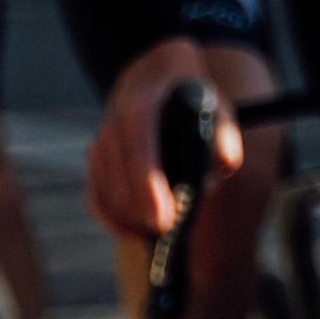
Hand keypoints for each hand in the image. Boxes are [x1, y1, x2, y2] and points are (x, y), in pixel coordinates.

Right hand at [86, 40, 245, 238]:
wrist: (160, 85)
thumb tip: (225, 163)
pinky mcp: (94, 164)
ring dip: (131, 219)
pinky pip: (96, 202)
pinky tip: (138, 233)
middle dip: (143, 212)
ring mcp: (99, 145)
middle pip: (121, 182)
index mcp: (143, 109)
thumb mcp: (216, 111)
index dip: (150, 188)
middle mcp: (113, 126)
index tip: (166, 220)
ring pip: (107, 196)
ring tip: (161, 233)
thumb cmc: (194, 105)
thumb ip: (225, 136)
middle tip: (170, 232)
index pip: (141, 151)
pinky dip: (115, 222)